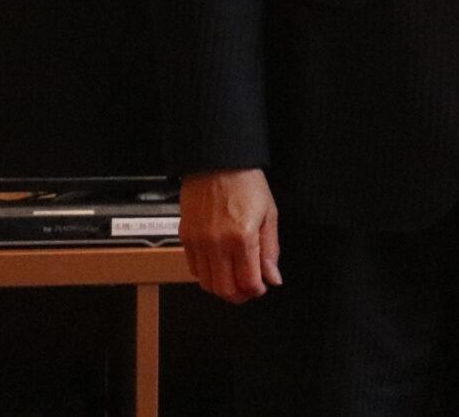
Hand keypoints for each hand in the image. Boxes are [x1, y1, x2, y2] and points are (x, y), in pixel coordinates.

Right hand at [180, 167, 281, 302]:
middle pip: (225, 289)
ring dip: (222, 287)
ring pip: (207, 283)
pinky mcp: (185, 237)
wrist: (217, 162)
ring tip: (234, 279)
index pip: (248, 282)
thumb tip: (273, 277)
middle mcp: (217, 243)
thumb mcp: (269, 213)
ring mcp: (199, 242)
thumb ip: (270, 249)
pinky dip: (206, 275)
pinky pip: (193, 269)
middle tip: (248, 289)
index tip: (262, 286)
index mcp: (242, 237)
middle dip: (239, 295)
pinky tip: (218, 266)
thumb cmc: (245, 183)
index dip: (257, 290)